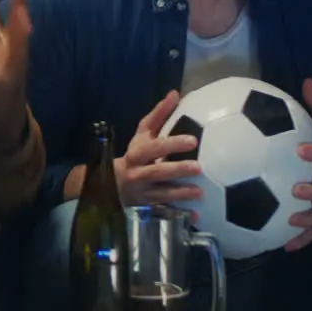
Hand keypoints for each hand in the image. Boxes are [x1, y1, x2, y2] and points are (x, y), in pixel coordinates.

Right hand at [117, 91, 203, 206]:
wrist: (112, 184)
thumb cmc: (135, 155)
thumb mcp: (142, 134)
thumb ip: (159, 115)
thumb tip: (175, 93)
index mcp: (136, 155)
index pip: (154, 148)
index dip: (171, 144)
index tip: (192, 141)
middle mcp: (137, 174)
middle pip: (157, 172)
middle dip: (177, 170)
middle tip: (199, 167)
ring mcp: (142, 193)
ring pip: (161, 194)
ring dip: (180, 194)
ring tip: (200, 193)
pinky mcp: (147, 207)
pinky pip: (164, 213)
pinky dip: (179, 216)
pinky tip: (195, 217)